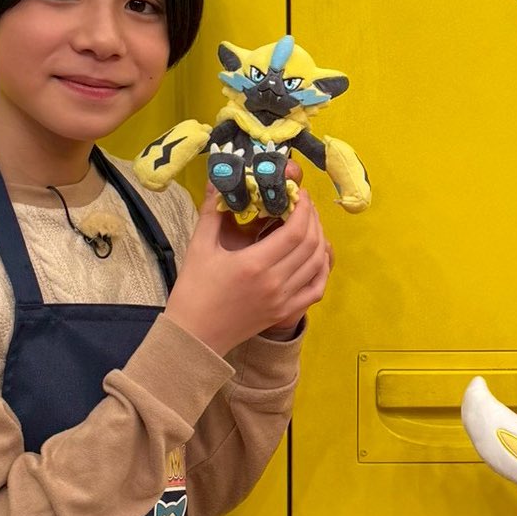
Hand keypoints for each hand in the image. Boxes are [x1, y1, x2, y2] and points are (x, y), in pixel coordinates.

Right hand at [167, 188, 332, 352]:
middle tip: (305, 205)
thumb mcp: (199, 246)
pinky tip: (317, 255)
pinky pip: (316, 289)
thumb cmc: (194, 290)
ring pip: (317, 265)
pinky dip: (322, 269)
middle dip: (314, 219)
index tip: (300, 194)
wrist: (194, 335)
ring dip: (320, 240)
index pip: (296, 231)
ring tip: (310, 224)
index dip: (305, 208)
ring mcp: (283, 300)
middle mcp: (275, 282)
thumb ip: (212, 210)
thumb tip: (218, 179)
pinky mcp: (285, 312)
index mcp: (254, 264)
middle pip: (311, 245)